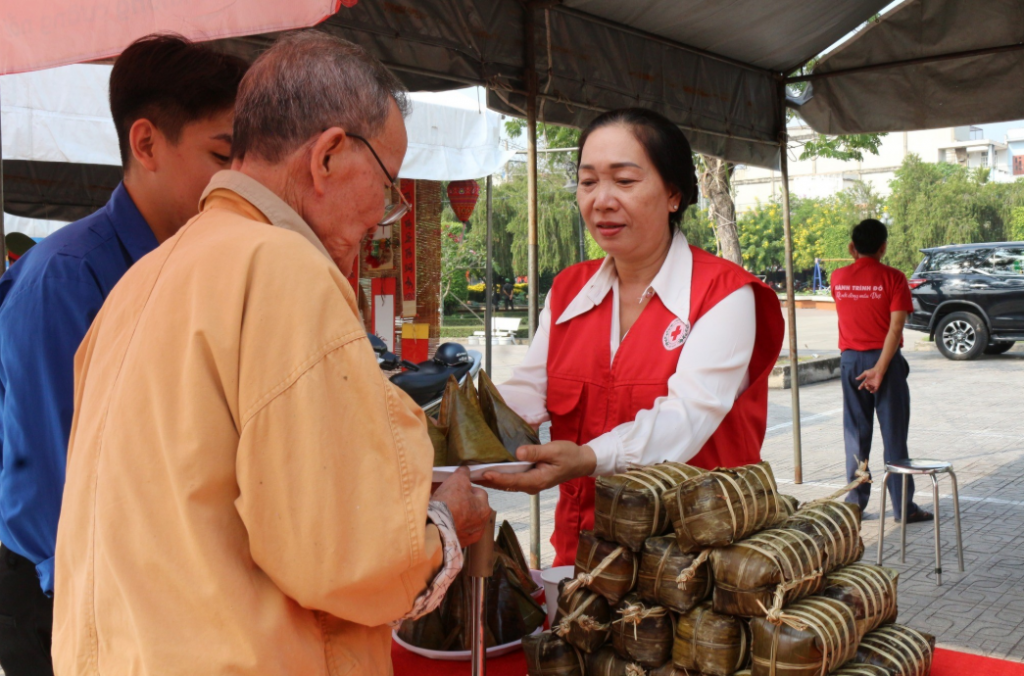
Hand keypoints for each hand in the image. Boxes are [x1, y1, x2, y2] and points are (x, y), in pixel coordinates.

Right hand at [432, 466, 490, 546]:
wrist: (436, 526)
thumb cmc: (450, 502)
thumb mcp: (458, 480)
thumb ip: (464, 473)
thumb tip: (466, 469)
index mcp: (485, 508)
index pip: (479, 493)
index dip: (466, 488)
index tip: (456, 488)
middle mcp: (481, 524)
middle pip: (472, 507)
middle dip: (463, 502)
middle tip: (449, 499)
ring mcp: (471, 536)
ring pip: (465, 520)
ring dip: (458, 515)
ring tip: (444, 510)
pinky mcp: (459, 544)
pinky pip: (457, 531)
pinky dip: (452, 526)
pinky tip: (443, 522)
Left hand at [478, 441, 596, 494]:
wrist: (580, 462)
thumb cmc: (569, 455)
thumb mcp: (554, 450)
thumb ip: (536, 452)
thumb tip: (518, 452)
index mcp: (537, 480)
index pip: (512, 480)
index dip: (497, 477)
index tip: (482, 473)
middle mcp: (531, 485)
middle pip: (505, 485)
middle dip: (487, 481)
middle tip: (468, 475)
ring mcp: (530, 484)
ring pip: (506, 484)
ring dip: (490, 480)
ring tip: (472, 474)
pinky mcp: (529, 479)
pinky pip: (511, 480)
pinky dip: (498, 477)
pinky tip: (487, 472)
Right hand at [856, 367, 884, 392]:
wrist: (878, 371)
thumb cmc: (872, 371)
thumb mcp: (865, 373)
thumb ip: (861, 376)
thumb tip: (856, 378)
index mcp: (867, 380)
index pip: (863, 384)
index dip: (861, 386)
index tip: (859, 388)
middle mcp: (870, 383)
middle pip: (867, 387)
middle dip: (865, 387)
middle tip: (866, 384)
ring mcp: (874, 384)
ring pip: (870, 389)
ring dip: (868, 389)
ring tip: (867, 386)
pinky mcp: (877, 385)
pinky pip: (875, 390)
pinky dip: (873, 391)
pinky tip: (871, 391)